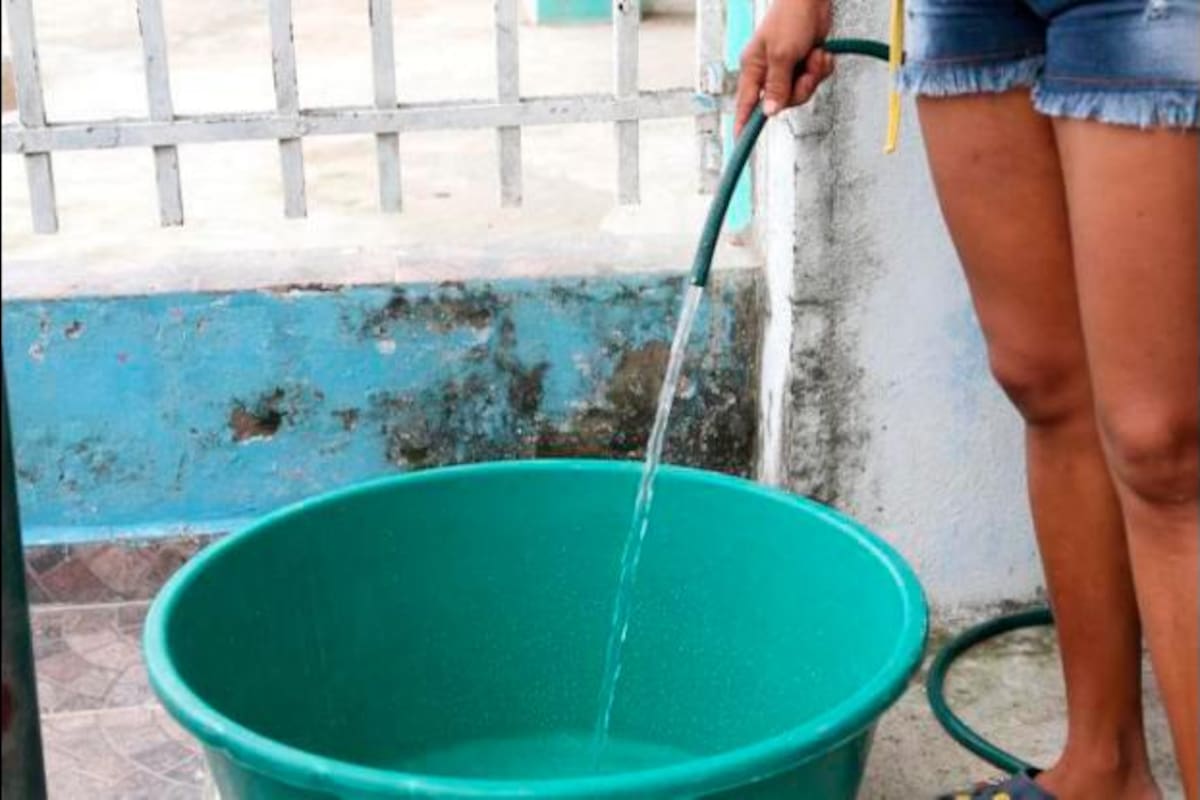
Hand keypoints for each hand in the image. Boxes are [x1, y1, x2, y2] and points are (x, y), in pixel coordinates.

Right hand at [734, 0, 833, 136]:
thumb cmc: (790, 16)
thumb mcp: (781, 54)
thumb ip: (776, 85)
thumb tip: (770, 112)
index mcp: (754, 68)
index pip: (745, 104)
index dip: (743, 124)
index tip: (740, 143)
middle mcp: (769, 72)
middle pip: (783, 102)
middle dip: (800, 88)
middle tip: (804, 71)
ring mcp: (788, 69)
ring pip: (802, 93)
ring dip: (813, 76)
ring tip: (813, 56)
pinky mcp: (804, 65)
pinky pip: (815, 80)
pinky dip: (821, 68)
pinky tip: (819, 53)